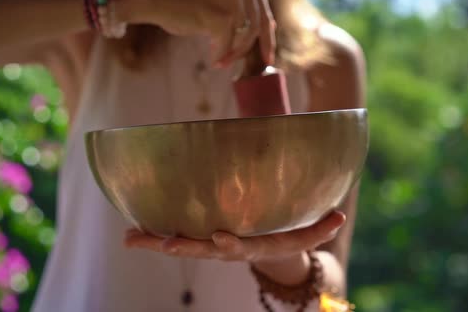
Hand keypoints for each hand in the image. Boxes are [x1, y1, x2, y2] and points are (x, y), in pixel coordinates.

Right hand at [121, 0, 275, 66]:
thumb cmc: (184, 4)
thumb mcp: (220, 3)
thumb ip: (242, 11)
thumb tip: (269, 28)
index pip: (262, 11)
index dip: (267, 36)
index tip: (268, 57)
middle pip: (255, 27)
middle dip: (246, 50)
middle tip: (236, 65)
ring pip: (242, 38)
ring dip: (231, 54)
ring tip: (219, 61)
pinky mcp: (220, 15)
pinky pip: (227, 44)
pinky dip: (220, 55)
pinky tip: (212, 59)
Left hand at [124, 210, 344, 262]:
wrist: (261, 252)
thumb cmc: (282, 239)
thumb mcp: (302, 236)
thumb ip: (320, 228)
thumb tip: (340, 216)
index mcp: (249, 247)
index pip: (239, 247)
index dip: (229, 243)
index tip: (219, 236)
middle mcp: (224, 249)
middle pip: (202, 250)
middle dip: (185, 246)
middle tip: (165, 243)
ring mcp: (207, 246)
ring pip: (180, 245)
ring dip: (155, 242)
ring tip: (130, 238)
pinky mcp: (196, 238)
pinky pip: (169, 238)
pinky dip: (148, 237)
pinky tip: (127, 233)